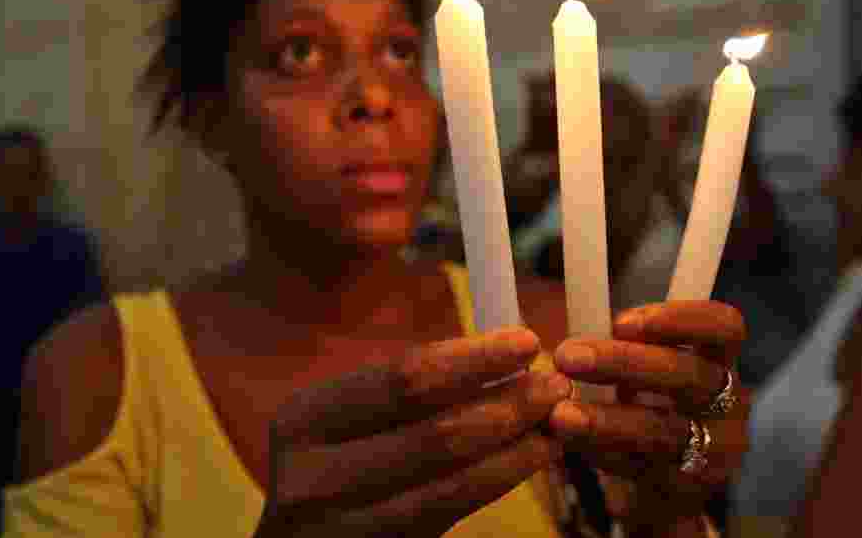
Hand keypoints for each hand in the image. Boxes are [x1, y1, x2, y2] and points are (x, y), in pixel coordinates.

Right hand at [254, 328, 571, 537]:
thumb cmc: (326, 464)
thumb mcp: (340, 419)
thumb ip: (401, 392)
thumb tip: (498, 357)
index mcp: (304, 419)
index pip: (403, 379)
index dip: (473, 359)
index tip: (526, 341)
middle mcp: (314, 477)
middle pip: (434, 433)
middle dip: (508, 404)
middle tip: (557, 385)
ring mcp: (342, 529)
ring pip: (450, 484)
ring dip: (515, 449)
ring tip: (557, 423)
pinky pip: (449, 515)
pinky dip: (497, 482)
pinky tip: (528, 459)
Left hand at [549, 301, 748, 531]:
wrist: (669, 482)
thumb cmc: (652, 404)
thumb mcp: (649, 368)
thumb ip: (626, 345)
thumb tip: (574, 327)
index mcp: (720, 359)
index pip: (725, 327)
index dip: (680, 318)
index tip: (622, 321)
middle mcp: (729, 402)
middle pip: (687, 375)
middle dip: (623, 362)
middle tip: (567, 356)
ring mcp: (715, 450)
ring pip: (663, 429)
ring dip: (606, 418)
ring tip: (559, 413)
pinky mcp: (688, 487)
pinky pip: (641, 467)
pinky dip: (601, 451)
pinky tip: (568, 440)